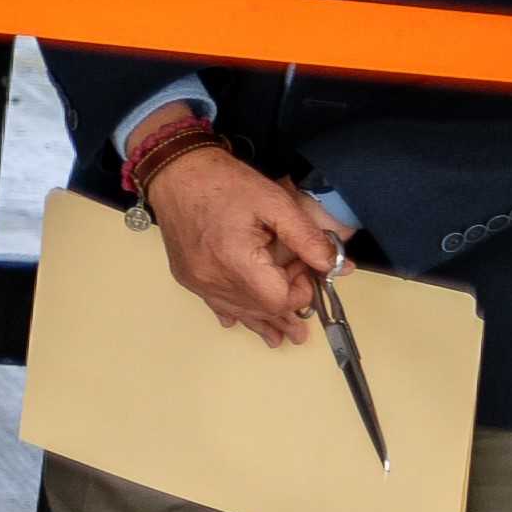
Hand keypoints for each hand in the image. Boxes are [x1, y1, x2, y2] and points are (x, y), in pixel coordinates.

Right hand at [146, 138, 345, 348]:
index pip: (277, 299)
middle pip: (258, 310)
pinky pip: (214, 304)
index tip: (306, 272)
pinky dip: (232, 313)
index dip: (299, 293)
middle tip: (303, 329)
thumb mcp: (275, 202)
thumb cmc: (225, 183)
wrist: (176, 173)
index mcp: (237, 260)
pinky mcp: (187, 276)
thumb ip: (307, 237)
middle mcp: (213, 278)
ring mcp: (197, 280)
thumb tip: (336, 265)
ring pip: (236, 312)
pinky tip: (238, 321)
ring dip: (261, 322)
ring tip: (280, 338)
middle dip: (284, 312)